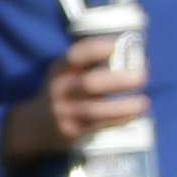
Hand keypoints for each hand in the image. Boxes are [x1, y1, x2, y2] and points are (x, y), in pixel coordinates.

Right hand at [0, 37, 150, 165]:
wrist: (32, 126)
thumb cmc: (62, 93)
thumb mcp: (66, 74)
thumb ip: (90, 66)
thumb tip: (133, 56)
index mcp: (61, 69)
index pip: (76, 55)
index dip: (97, 49)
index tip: (118, 45)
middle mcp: (61, 88)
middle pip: (89, 83)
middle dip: (117, 79)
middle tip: (142, 76)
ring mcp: (64, 111)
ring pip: (94, 109)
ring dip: (122, 106)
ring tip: (144, 102)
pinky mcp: (71, 131)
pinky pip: (98, 125)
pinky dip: (118, 119)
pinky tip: (134, 114)